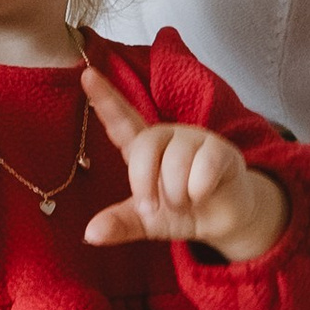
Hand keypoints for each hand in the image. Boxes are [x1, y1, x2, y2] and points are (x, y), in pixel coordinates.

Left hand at [80, 64, 288, 263]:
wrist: (223, 221)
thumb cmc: (181, 210)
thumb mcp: (146, 222)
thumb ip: (120, 224)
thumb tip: (90, 234)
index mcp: (144, 148)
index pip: (121, 120)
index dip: (105, 98)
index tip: (87, 74)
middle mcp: (168, 136)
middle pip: (144, 147)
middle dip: (144, 183)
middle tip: (153, 206)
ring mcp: (195, 139)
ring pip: (175, 162)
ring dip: (177, 195)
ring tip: (185, 202)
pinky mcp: (221, 150)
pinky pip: (203, 169)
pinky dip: (199, 192)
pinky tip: (204, 195)